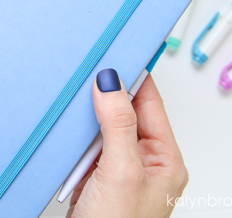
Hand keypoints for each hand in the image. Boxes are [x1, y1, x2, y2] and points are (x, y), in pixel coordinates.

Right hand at [67, 69, 187, 217]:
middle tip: (91, 69)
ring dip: (89, 113)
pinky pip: (85, 144)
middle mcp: (143, 162)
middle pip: (126, 112)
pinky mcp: (94, 176)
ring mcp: (117, 169)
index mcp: (164, 161)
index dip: (135, 78)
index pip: (150, 105)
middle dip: (108, 92)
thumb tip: (111, 85)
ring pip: (103, 127)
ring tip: (76, 92)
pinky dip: (75, 133)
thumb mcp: (122, 173)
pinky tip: (67, 123)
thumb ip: (118, 126)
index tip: (117, 56)